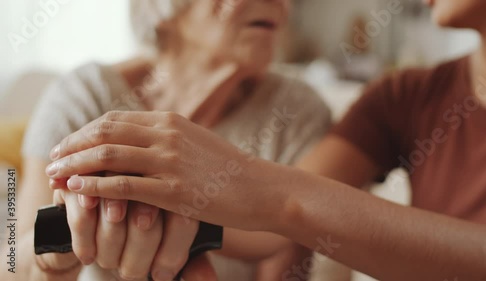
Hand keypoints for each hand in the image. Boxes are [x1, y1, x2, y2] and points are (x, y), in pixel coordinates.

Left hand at [46, 111, 283, 231]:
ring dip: (75, 165)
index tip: (68, 145)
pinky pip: (125, 185)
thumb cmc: (229, 169)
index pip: (114, 119)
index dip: (85, 132)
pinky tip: (78, 191)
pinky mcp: (175, 190)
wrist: (262, 188)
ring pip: (109, 155)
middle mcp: (168, 134)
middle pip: (105, 132)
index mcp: (171, 121)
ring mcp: (171, 161)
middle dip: (72, 145)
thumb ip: (166, 138)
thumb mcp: (196, 142)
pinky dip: (96, 187)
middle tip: (52, 159)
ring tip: (55, 176)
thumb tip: (136, 143)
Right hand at [48, 183, 199, 280]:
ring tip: (107, 263)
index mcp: (178, 188)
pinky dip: (85, 237)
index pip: (183, 221)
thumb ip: (191, 263)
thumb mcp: (172, 246)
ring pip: (115, 214)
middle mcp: (150, 173)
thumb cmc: (142, 236)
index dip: (172, 253)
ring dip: (110, 250)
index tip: (161, 275)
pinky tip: (88, 255)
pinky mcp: (79, 173)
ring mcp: (113, 169)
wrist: (93, 220)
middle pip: (148, 220)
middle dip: (138, 257)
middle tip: (129, 273)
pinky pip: (85, 208)